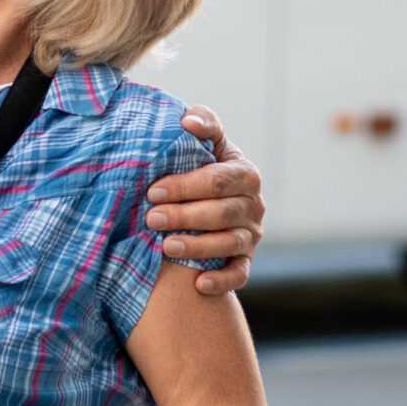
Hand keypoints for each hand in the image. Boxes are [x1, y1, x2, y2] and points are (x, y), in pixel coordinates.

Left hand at [144, 106, 265, 295]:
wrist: (213, 201)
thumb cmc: (205, 168)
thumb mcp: (209, 144)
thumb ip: (204, 125)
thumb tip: (187, 121)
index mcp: (245, 174)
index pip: (218, 180)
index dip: (185, 186)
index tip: (153, 191)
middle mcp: (254, 205)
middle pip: (221, 212)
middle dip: (185, 216)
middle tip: (152, 219)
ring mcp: (252, 235)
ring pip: (229, 243)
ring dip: (198, 247)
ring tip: (167, 247)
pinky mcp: (246, 261)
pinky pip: (239, 274)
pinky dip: (221, 281)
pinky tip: (199, 284)